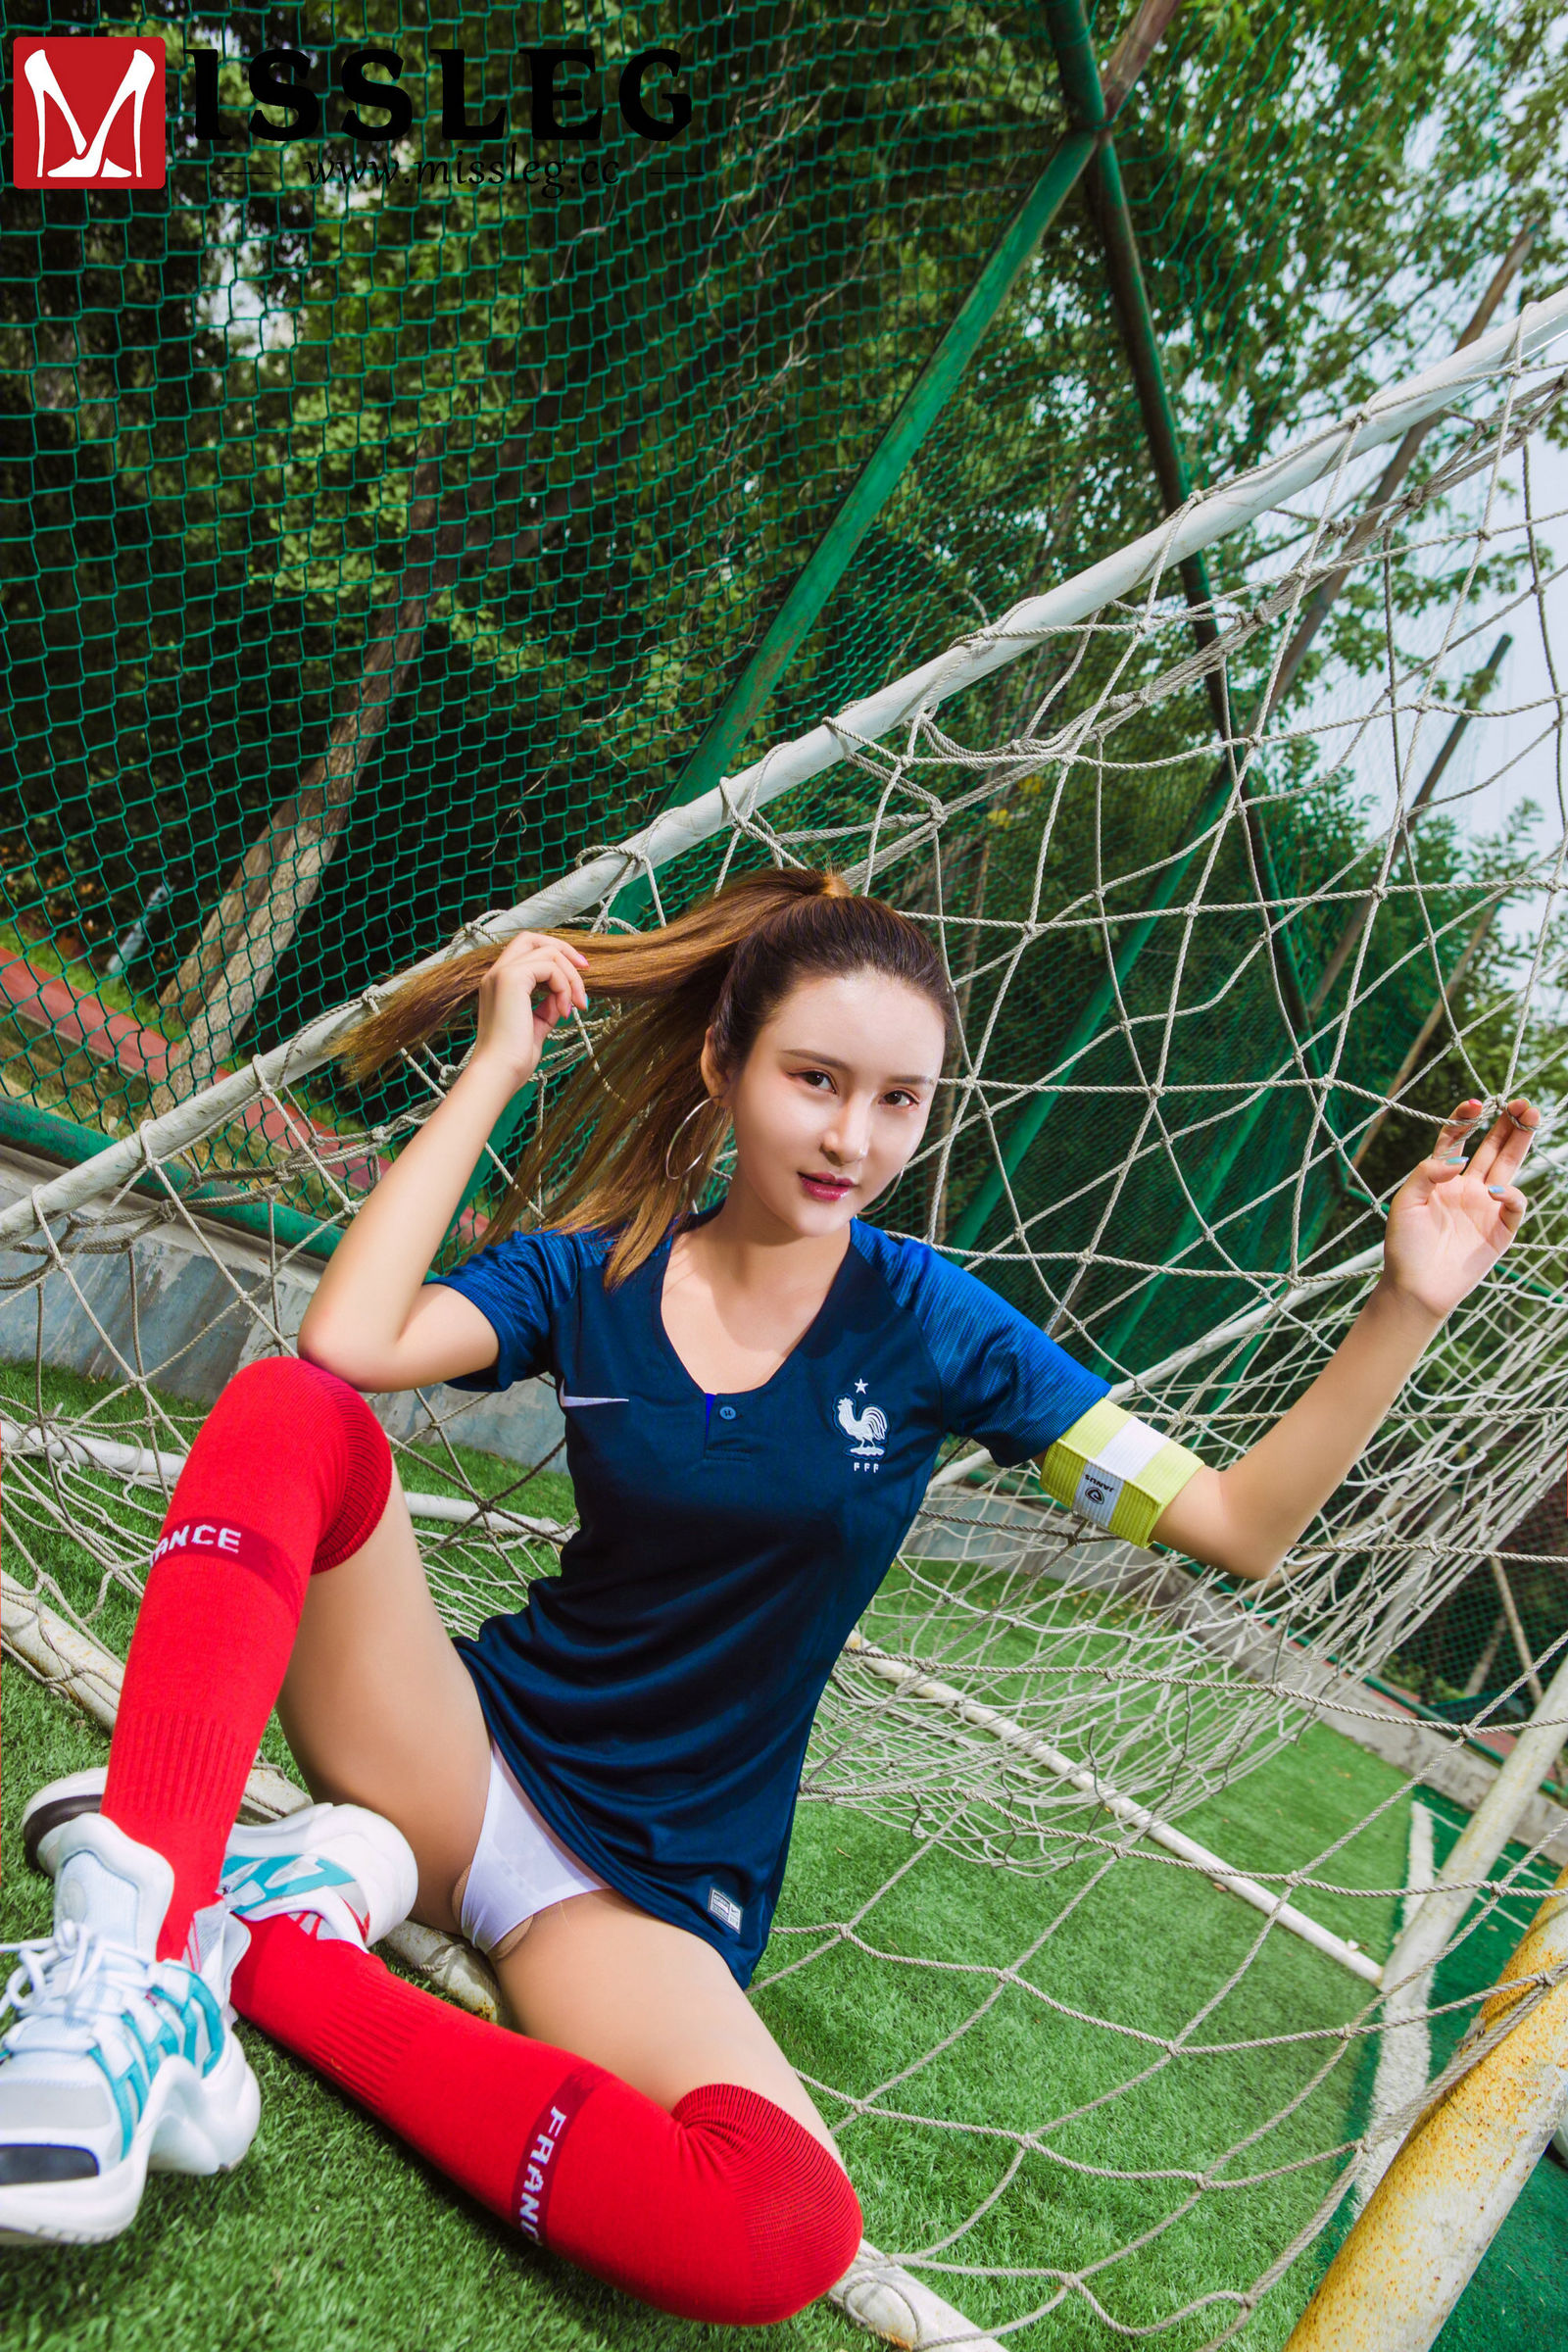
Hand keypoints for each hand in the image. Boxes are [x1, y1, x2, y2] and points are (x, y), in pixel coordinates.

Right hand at [471, 931, 588, 1086]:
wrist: (499, 1072)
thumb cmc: (513, 1058)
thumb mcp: (536, 1027)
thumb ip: (547, 1008)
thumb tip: (563, 998)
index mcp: (498, 983)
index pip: (526, 950)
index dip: (555, 955)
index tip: (579, 973)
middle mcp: (496, 973)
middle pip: (532, 938)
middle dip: (564, 950)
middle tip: (587, 969)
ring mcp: (502, 973)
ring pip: (548, 952)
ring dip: (570, 977)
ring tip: (576, 1006)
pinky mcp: (512, 978)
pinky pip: (550, 966)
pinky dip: (564, 986)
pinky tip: (564, 1011)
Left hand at [1381, 1097, 1537, 1321]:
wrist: (1416, 1287)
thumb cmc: (1404, 1246)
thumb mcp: (1405, 1203)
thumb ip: (1427, 1173)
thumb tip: (1458, 1159)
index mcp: (1443, 1177)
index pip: (1457, 1140)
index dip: (1466, 1120)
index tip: (1474, 1104)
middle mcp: (1468, 1187)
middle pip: (1492, 1147)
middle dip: (1507, 1123)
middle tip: (1520, 1102)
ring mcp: (1486, 1206)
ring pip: (1508, 1166)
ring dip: (1520, 1141)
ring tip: (1529, 1115)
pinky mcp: (1500, 1229)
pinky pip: (1514, 1204)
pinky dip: (1510, 1193)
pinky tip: (1495, 1189)